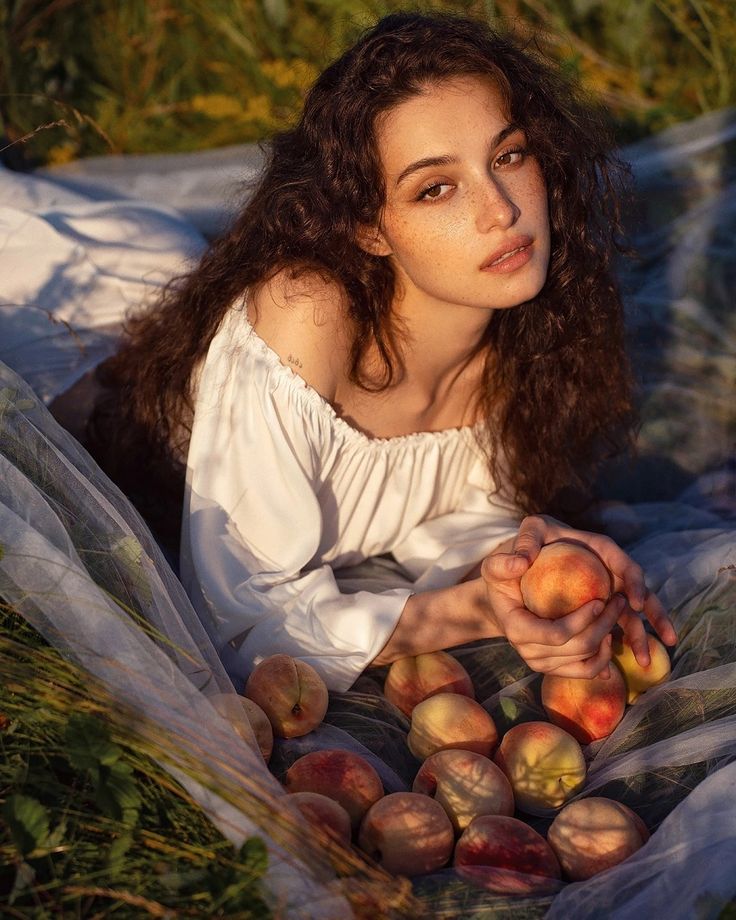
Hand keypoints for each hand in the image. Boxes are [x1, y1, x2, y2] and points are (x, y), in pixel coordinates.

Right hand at [481, 550, 624, 677]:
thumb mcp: (494, 567)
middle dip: (604, 625)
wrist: (501, 606)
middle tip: (617, 600)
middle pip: (578, 648)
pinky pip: (586, 671)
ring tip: (616, 612)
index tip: (600, 600)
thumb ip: (503, 563)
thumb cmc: (503, 582)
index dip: (582, 620)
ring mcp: (543, 665)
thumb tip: (521, 563)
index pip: (556, 634)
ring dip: (607, 636)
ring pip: (586, 661)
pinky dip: (603, 657)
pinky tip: (610, 635)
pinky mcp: (555, 669)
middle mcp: (528, 653)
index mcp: (516, 630)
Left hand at [513, 515, 676, 663]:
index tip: (634, 603)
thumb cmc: (524, 548)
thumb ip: (520, 546)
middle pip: (639, 595)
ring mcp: (606, 593)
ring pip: (630, 617)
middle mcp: (609, 572)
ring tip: (644, 662)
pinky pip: (614, 630)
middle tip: (662, 640)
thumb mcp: (523, 537)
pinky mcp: (598, 611)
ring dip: (639, 639)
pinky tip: (613, 669)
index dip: (634, 582)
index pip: (624, 564)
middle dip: (651, 617)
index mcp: (600, 548)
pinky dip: (615, 647)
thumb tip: (520, 564)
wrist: (523, 561)